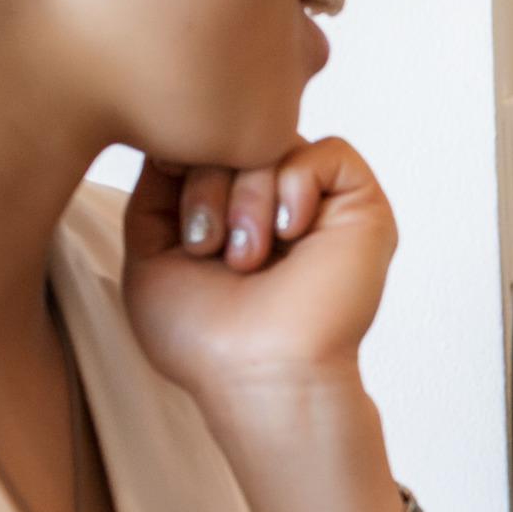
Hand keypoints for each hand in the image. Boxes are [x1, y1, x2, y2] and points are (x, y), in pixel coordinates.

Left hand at [119, 139, 396, 418]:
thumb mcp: (150, 254)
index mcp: (233, 214)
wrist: (260, 373)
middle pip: (234, 138)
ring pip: (276, 141)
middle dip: (208, 186)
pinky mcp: (362, 207)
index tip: (185, 237)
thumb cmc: (206, 337)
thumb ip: (156, 192)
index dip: (181, 170)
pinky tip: (289, 233)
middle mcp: (277, 205)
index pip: (202, 147)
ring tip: (248, 256)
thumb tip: (176, 140)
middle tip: (210, 248)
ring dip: (247, 196)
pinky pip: (327, 152)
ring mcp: (321, 205)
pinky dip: (296, 186)